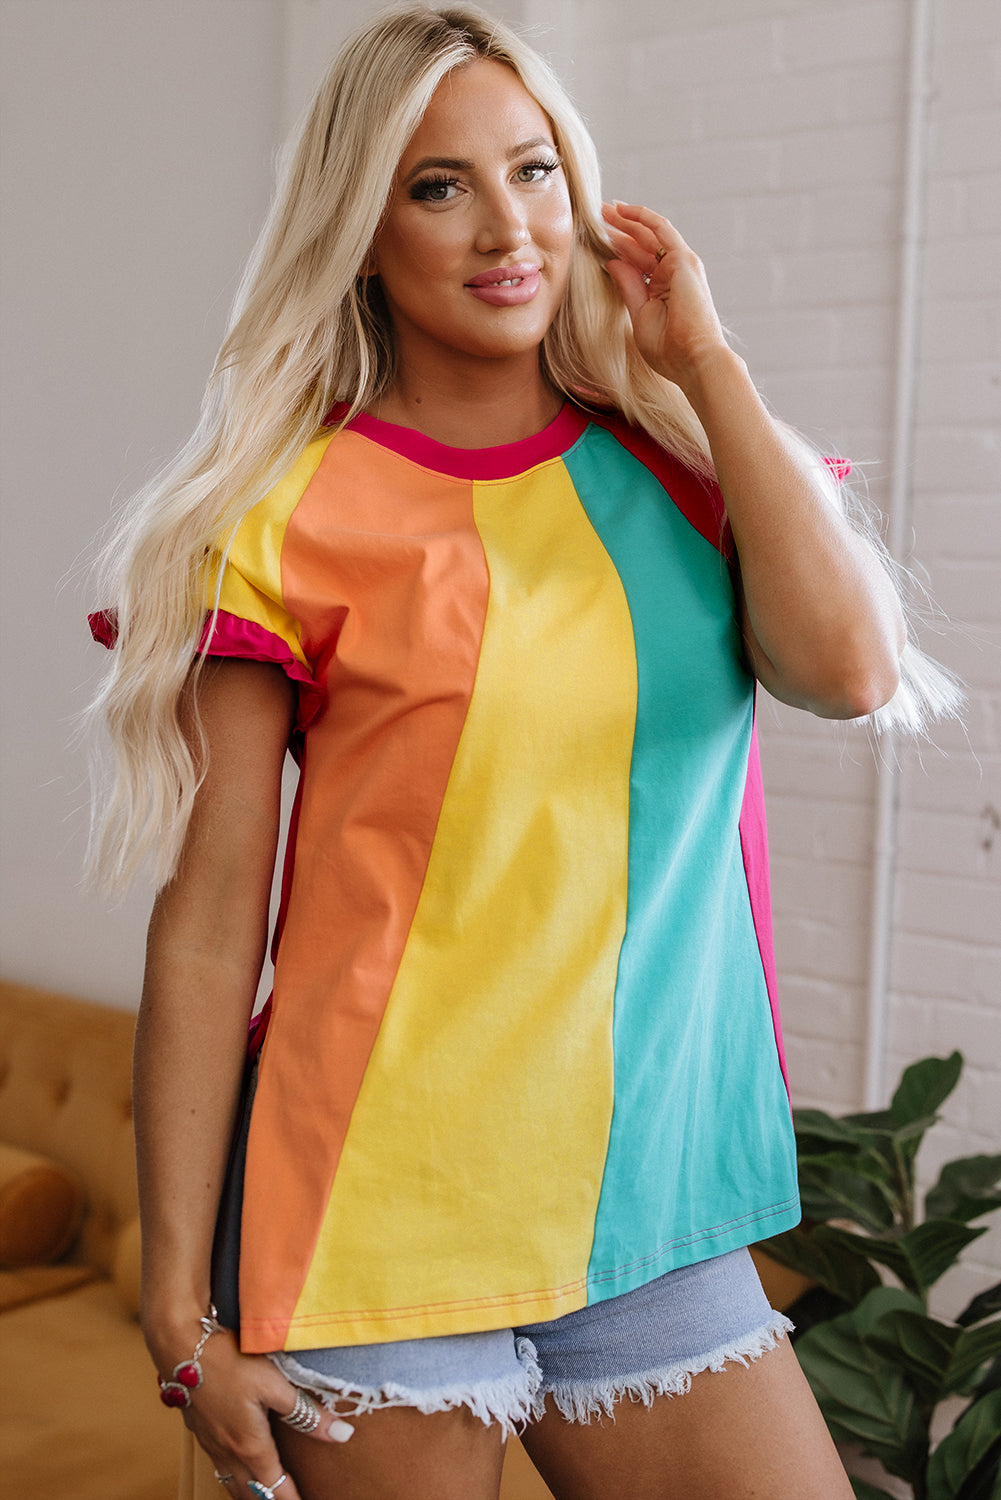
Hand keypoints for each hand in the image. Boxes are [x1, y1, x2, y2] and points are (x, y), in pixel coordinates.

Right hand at [156, 1324, 350, 1499]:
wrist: (181, 1349)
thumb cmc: (230, 1363)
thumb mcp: (275, 1384)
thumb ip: (307, 1413)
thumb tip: (342, 1435)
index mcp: (250, 1447)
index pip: (275, 1488)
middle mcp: (228, 1453)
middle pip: (251, 1495)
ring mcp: (211, 1444)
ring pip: (232, 1484)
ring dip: (251, 1495)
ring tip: (267, 1496)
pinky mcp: (201, 1431)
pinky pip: (220, 1468)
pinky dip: (235, 1479)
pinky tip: (239, 1468)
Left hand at [602, 201, 729, 397]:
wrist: (694, 359)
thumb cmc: (669, 350)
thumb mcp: (640, 314)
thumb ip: (627, 286)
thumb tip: (611, 262)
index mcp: (663, 290)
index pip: (639, 262)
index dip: (620, 248)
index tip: (599, 239)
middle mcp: (673, 274)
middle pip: (643, 245)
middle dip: (621, 229)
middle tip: (599, 215)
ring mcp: (680, 266)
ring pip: (650, 234)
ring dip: (628, 220)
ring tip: (605, 209)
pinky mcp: (684, 260)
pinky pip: (662, 229)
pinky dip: (643, 217)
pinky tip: (624, 210)